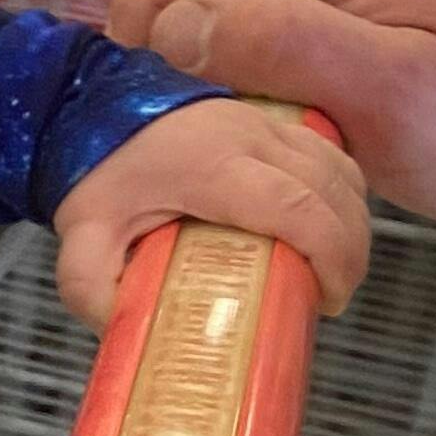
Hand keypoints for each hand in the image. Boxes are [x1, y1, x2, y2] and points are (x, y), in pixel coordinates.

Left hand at [49, 96, 367, 325]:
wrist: (90, 106)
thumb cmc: (95, 170)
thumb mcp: (83, 237)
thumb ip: (90, 288)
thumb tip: (122, 330)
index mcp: (213, 168)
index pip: (299, 208)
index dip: (332, 256)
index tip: (328, 297)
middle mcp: (249, 138)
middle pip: (334, 192)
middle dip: (350, 251)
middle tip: (332, 295)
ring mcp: (264, 123)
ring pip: (341, 170)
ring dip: (353, 221)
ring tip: (333, 268)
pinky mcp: (270, 120)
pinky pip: (331, 153)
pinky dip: (344, 192)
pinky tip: (330, 225)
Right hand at [109, 0, 435, 225]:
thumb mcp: (392, 90)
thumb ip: (283, 45)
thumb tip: (173, 29)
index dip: (161, 65)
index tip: (195, 129)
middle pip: (172, 10)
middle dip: (186, 83)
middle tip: (244, 140)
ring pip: (194, 41)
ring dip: (212, 99)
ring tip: (269, 138)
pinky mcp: (304, 17)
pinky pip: (231, 58)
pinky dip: (239, 103)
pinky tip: (280, 132)